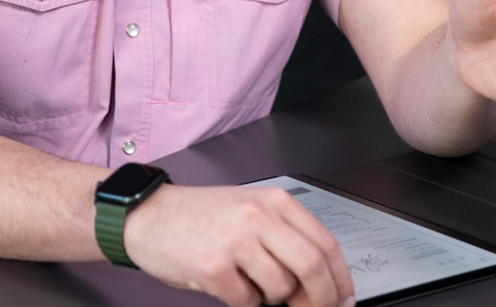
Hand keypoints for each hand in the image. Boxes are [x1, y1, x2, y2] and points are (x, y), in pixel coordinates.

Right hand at [123, 182, 354, 306]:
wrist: (151, 216)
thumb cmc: (201, 216)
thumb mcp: (250, 211)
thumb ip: (286, 238)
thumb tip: (323, 281)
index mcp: (273, 200)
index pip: (325, 243)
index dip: (341, 280)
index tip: (344, 299)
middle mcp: (258, 215)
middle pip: (313, 268)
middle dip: (322, 299)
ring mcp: (236, 241)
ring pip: (281, 290)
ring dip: (271, 297)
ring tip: (249, 279)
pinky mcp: (215, 267)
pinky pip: (247, 302)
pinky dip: (242, 300)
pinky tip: (227, 281)